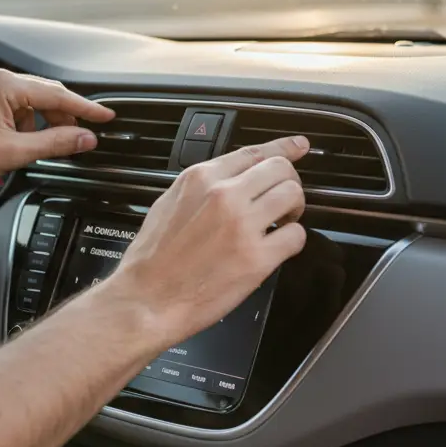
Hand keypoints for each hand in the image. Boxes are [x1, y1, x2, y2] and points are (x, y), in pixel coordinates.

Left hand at [0, 67, 114, 187]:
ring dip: (42, 125)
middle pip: (45, 95)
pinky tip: (23, 145)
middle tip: (81, 139)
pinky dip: (25, 125)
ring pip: (30, 103)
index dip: (86, 108)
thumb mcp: (14, 153)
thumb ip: (55, 144)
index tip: (106, 117)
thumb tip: (84, 139)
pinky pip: (14, 107)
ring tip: (43, 149)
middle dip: (64, 118)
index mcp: (5, 85)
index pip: (58, 94)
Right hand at [108, 136, 310, 346]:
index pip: (254, 152)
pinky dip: (292, 240)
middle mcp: (224, 195)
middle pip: (281, 169)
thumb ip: (201, 187)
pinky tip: (277, 248)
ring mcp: (242, 225)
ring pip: (293, 195)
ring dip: (294, 209)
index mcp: (201, 179)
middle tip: (284, 201)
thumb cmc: (153, 259)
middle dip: (289, 182)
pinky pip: (296, 236)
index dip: (283, 148)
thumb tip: (229, 181)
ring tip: (282, 223)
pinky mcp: (257, 258)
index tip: (298, 147)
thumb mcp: (168, 204)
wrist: (147, 299)